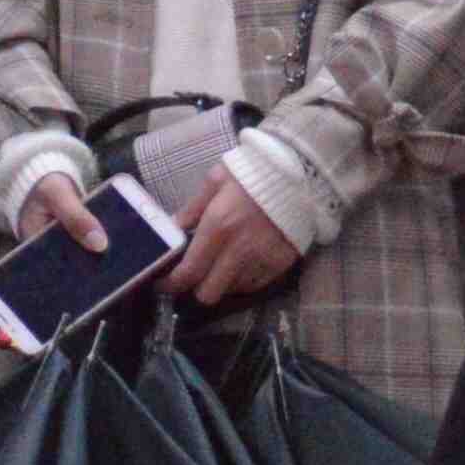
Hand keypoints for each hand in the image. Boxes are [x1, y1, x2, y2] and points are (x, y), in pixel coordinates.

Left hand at [164, 182, 305, 312]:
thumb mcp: (216, 180)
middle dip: (196, 289)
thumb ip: (192, 208)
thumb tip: (173, 227)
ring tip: (219, 264)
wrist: (301, 172)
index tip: (163, 283)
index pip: (189, 272)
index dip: (171, 285)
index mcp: (217, 227)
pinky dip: (243, 279)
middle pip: (209, 294)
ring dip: (221, 282)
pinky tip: (240, 263)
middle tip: (193, 275)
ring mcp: (262, 260)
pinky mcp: (281, 264)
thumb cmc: (253, 171)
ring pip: (232, 291)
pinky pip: (255, 285)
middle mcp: (239, 250)